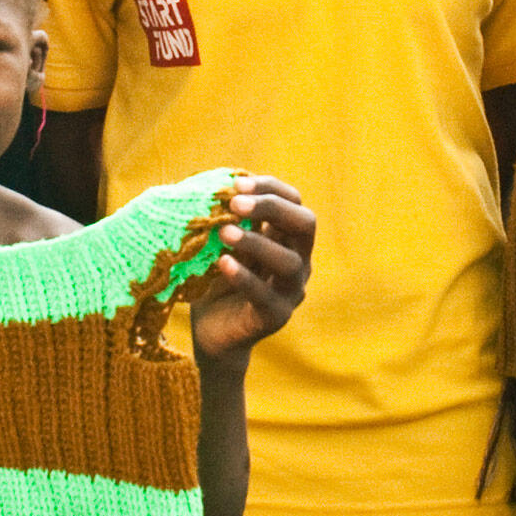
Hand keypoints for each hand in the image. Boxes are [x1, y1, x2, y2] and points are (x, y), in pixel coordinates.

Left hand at [183, 180, 313, 366]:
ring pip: (289, 261)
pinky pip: (266, 295)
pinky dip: (245, 278)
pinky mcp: (276, 316)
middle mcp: (298, 260)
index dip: (270, 188)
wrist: (211, 332)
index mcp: (287, 238)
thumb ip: (225, 219)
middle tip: (235, 204)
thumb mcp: (222, 244)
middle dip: (272, 208)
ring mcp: (291, 290)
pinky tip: (223, 264)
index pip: (294, 202)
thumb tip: (214, 185)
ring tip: (224, 233)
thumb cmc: (216, 279)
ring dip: (257, 243)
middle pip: (304, 225)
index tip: (236, 184)